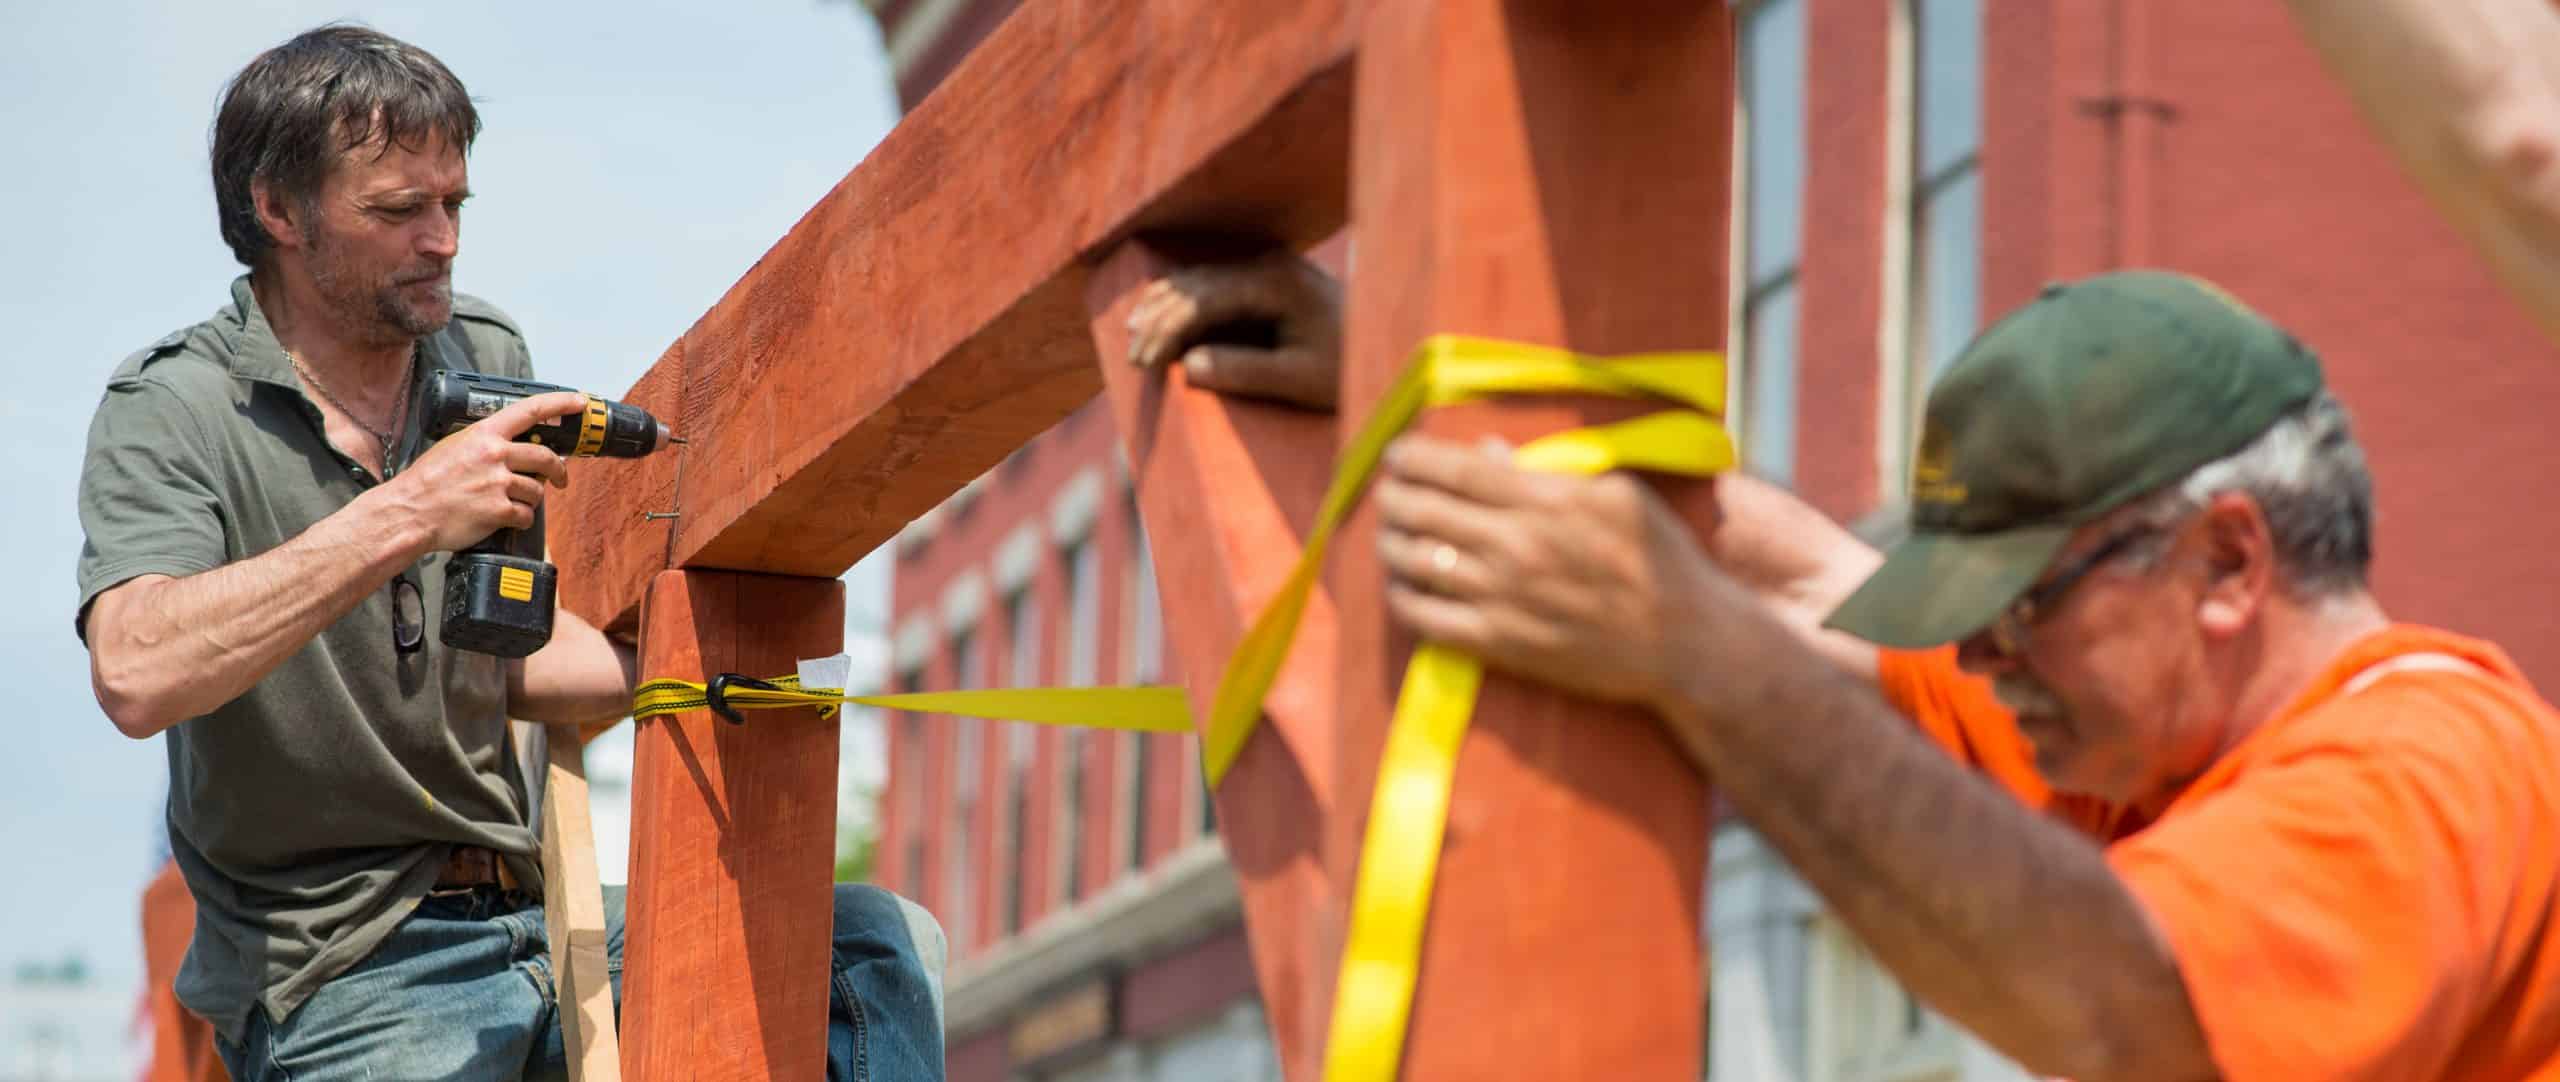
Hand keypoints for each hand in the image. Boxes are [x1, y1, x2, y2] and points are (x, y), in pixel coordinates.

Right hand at [378, 390, 585, 552]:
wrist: (409, 512)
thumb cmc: (427, 482)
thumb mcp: (454, 446)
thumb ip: (486, 443)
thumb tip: (514, 446)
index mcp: (484, 434)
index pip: (530, 410)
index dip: (560, 403)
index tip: (579, 402)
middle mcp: (495, 455)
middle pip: (546, 457)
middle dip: (559, 470)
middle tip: (560, 478)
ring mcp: (498, 483)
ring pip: (538, 490)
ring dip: (530, 499)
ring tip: (509, 503)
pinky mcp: (499, 510)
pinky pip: (526, 515)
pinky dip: (520, 520)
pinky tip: (503, 519)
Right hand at [1125, 250, 1343, 408]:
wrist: (1387, 343)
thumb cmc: (1348, 366)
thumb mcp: (1302, 380)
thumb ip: (1247, 372)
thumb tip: (1188, 367)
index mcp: (1277, 284)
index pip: (1204, 299)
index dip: (1167, 330)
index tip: (1145, 363)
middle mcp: (1268, 264)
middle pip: (1195, 284)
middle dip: (1158, 318)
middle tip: (1132, 356)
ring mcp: (1267, 266)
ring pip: (1200, 279)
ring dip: (1165, 306)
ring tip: (1134, 335)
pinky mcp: (1267, 276)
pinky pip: (1214, 283)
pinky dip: (1184, 300)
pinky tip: (1160, 316)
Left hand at [1374, 434, 1737, 713]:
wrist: (1687, 642)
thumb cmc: (1660, 559)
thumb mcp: (1618, 495)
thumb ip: (1548, 471)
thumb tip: (1487, 452)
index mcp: (1547, 502)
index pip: (1456, 470)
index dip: (1413, 458)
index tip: (1396, 453)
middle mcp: (1517, 547)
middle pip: (1424, 511)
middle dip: (1394, 495)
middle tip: (1387, 491)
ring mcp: (1504, 598)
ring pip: (1415, 562)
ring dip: (1390, 541)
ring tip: (1389, 532)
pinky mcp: (1500, 644)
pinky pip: (1426, 618)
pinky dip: (1402, 597)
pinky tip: (1401, 585)